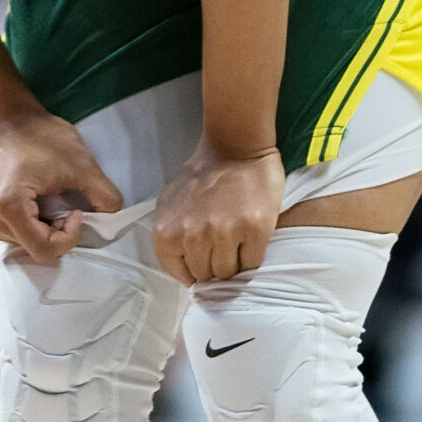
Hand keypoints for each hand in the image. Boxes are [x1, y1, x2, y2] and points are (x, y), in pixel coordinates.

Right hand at [0, 111, 124, 264]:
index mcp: (7, 205)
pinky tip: (32, 204)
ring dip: (42, 230)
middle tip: (61, 201)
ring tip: (44, 199)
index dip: (68, 236)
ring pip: (24, 246)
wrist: (10, 121)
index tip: (75, 210)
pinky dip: (29, 228)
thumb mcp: (82, 164)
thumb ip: (105, 195)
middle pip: (34, 249)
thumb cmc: (42, 137)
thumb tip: (113, 220)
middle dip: (56, 232)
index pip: (44, 250)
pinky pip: (13, 238)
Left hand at [152, 146, 283, 283]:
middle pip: (206, 275)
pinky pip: (252, 264)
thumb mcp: (171, 204)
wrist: (235, 147)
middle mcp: (192, 236)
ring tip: (235, 241)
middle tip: (221, 245)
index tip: (204, 260)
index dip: (193, 270)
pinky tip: (249, 238)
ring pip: (228, 273)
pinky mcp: (254, 231)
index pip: (180, 274)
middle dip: (213, 265)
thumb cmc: (202, 174)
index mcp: (167, 231)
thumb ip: (171, 237)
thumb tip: (185, 273)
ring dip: (233, 262)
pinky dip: (251, 256)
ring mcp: (223, 234)